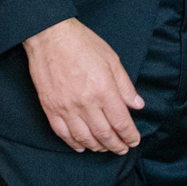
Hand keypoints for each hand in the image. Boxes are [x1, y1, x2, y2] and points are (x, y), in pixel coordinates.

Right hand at [24, 18, 144, 153]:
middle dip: (116, 145)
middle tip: (122, 149)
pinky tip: (81, 146)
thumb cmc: (82, 43)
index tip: (134, 141)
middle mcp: (85, 102)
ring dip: (97, 147)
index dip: (129, 135)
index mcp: (103, 89)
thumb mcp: (111, 59)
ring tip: (105, 148)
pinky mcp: (50, 108)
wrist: (49, 36)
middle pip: (104, 134)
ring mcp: (66, 107)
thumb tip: (137, 105)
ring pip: (84, 138)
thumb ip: (125, 85)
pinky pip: (63, 133)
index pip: (121, 121)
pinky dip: (73, 143)